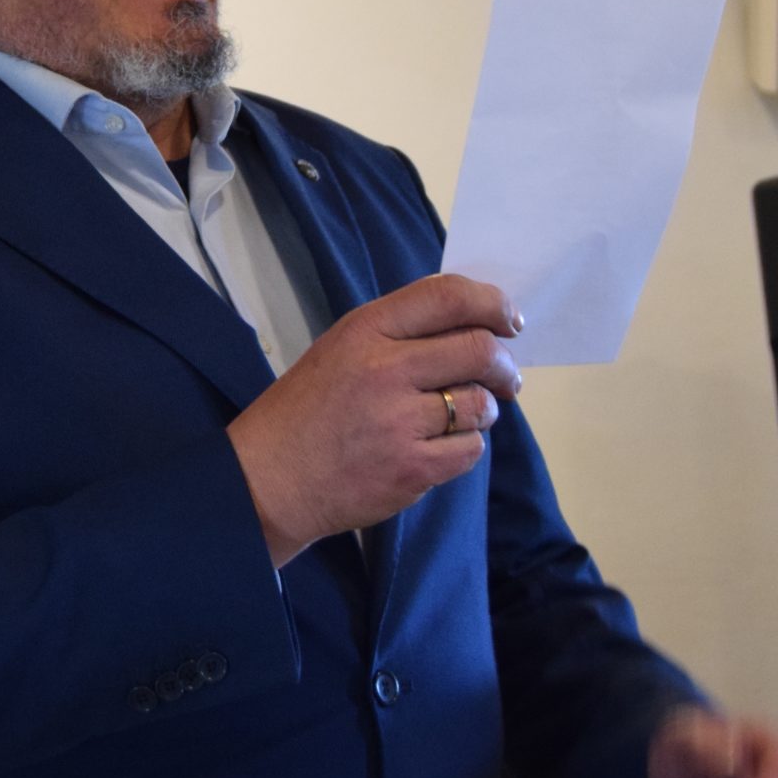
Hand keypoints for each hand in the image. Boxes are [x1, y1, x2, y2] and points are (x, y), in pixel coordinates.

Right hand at [226, 274, 522, 564]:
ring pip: (480, 404)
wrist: (268, 480)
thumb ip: (399, 334)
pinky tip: (437, 448)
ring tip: (456, 418)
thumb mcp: (340, 350)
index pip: (447, 297)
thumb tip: (473, 327)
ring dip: (482, 410)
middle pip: (479, 350)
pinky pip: (469, 450)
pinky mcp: (411, 468)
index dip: (492, 303)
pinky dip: (464, 448)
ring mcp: (399, 421)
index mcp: (365, 330)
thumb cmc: (306, 411)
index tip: (509, 319)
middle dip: (503, 365)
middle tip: (504, 378)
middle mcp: (385, 369)